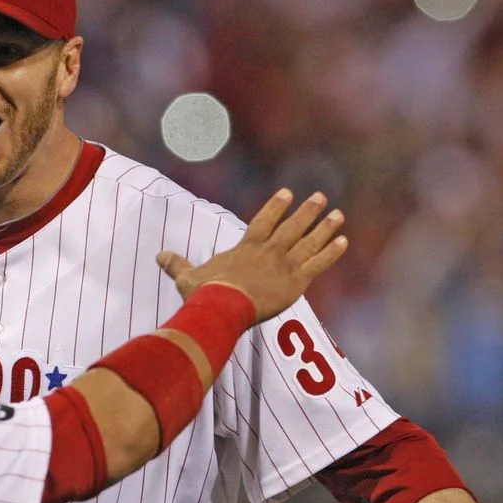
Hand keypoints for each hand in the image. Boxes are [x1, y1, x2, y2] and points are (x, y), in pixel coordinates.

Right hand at [157, 189, 346, 323]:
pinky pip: (318, 264)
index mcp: (245, 248)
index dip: (276, 207)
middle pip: (292, 227)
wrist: (222, 308)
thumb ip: (177, 265)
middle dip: (307, 212)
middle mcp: (268, 251)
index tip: (287, 193)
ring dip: (324, 227)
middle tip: (321, 197)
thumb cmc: (205, 294)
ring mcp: (284, 265)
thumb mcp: (187, 278)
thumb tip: (159, 256)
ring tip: (338, 215)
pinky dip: (331, 253)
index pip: (263, 221)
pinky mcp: (295, 283)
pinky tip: (343, 241)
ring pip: (309, 242)